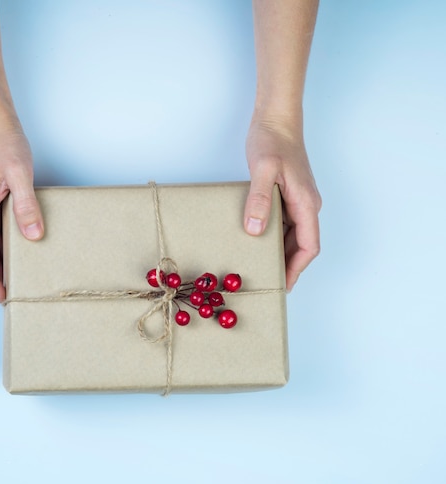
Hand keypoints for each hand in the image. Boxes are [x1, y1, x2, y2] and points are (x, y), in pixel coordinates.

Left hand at [244, 117, 320, 290]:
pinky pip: (282, 224)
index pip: (309, 245)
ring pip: (292, 236)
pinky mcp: (287, 196)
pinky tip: (255, 243)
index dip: (297, 268)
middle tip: (267, 281)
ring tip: (259, 267)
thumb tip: (256, 230)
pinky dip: (271, 237)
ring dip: (279, 252)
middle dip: (287, 265)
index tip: (283, 284)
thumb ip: (260, 199)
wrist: (276, 118)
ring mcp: (297, 201)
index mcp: (306, 203)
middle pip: (301, 245)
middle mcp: (306, 206)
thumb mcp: (263, 169)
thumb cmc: (272, 140)